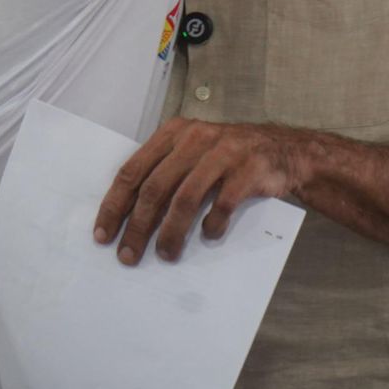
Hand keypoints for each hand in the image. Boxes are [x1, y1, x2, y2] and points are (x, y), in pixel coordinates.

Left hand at [93, 118, 305, 264]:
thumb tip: (129, 217)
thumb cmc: (228, 157)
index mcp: (174, 133)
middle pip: (155, 188)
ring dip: (171, 232)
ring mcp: (224, 152)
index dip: (114, 205)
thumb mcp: (193, 152)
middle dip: (138, 226)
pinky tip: (208, 236)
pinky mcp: (249, 170)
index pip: (133, 171)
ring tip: (166, 255)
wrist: (285, 150)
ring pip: (186, 198)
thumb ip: (165, 172)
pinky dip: (212, 225)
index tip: (103, 235)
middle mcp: (196, 138)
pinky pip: (222, 204)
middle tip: (128, 256)